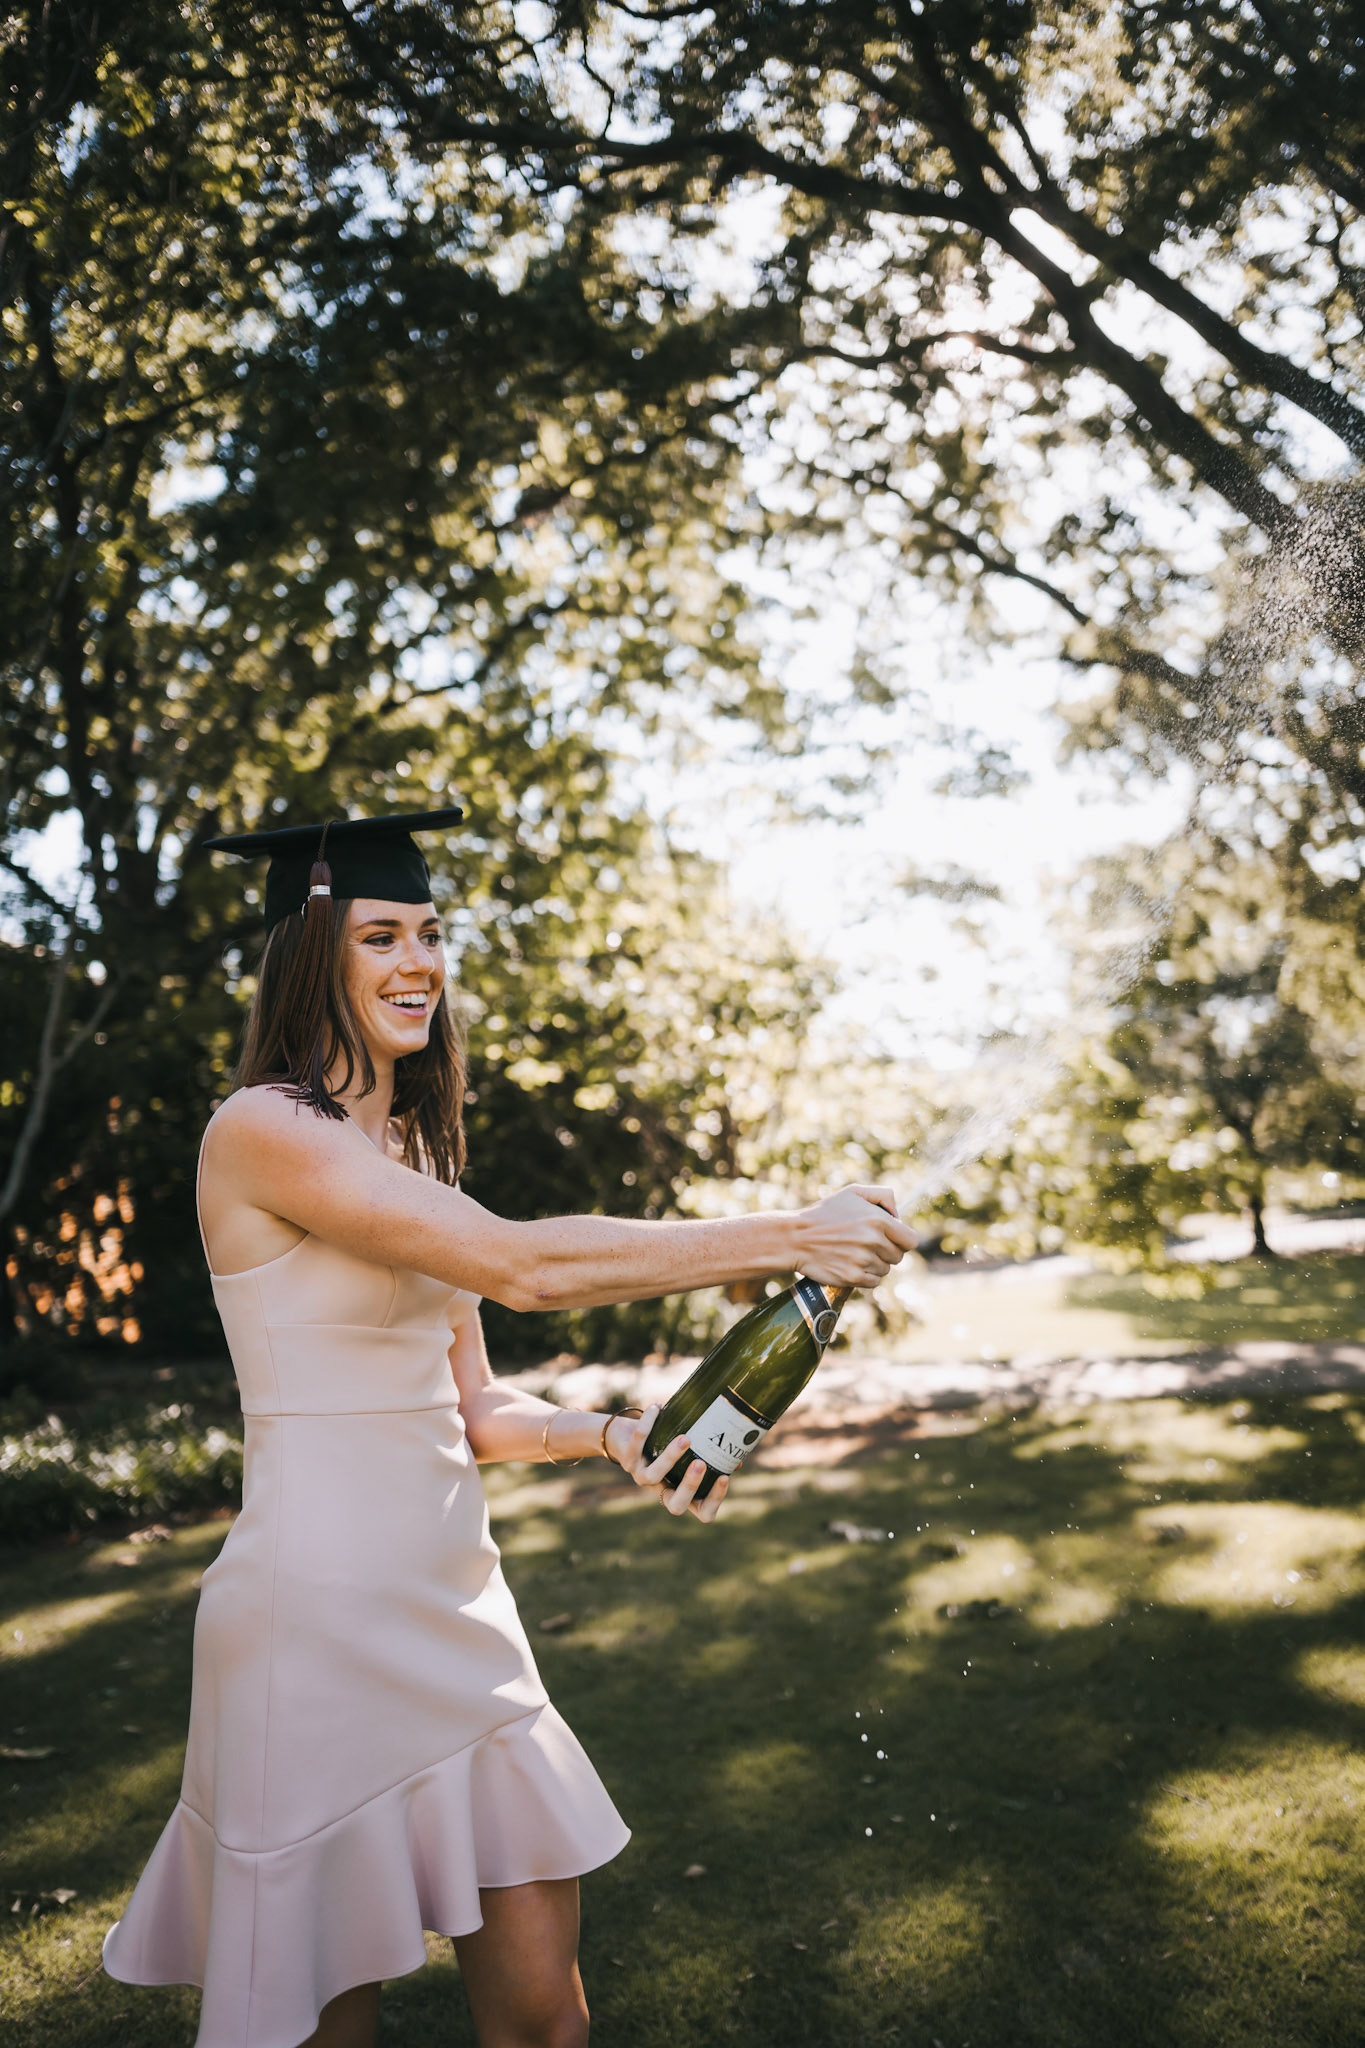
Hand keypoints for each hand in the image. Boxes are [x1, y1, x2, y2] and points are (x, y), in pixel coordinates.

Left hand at [603, 1403, 729, 1523]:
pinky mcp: (627, 1459)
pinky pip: (638, 1442)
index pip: (703, 1512)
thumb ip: (709, 1456)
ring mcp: (641, 1477)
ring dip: (670, 1457)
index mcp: (680, 1492)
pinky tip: (658, 1407)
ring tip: (685, 1438)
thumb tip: (739, 1456)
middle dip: (690, 1485)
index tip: (725, 1476)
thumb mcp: (686, 1454)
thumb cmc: (663, 1443)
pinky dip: (648, 1423)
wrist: (623, 1437)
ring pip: (652, 1477)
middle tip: (701, 1463)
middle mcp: (661, 1490)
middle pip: (676, 1505)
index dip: (714, 1500)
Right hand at [792, 1184, 916, 1287]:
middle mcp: (874, 1241)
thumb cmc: (825, 1213)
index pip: (911, 1240)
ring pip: (885, 1269)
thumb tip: (899, 1215)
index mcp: (879, 1220)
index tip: (892, 1239)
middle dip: (887, 1251)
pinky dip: (866, 1276)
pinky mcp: (853, 1277)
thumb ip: (883, 1195)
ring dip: (875, 1264)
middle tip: (867, 1244)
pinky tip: (851, 1264)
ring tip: (854, 1253)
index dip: (903, 1240)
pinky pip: (874, 1282)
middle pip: (898, 1257)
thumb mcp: (853, 1192)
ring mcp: (864, 1261)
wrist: (796, 1237)